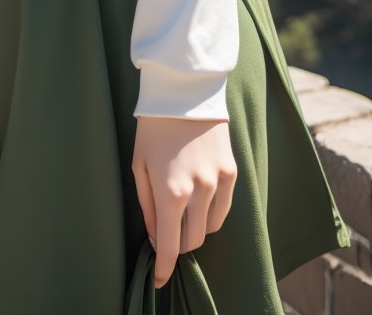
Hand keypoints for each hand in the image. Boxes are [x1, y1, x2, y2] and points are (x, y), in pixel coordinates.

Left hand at [131, 115, 236, 288]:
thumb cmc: (153, 128)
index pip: (171, 246)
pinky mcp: (232, 171)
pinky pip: (224, 208)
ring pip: (211, 227)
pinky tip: (199, 201)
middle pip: (193, 241)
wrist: (184, 91)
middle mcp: (198, 191)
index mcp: (171, 191)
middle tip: (168, 235)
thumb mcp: (139, 166)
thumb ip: (147, 207)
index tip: (160, 280)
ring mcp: (218, 181)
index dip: (165, 268)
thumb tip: (157, 237)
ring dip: (195, 229)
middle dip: (179, 245)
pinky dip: (211, 213)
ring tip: (182, 212)